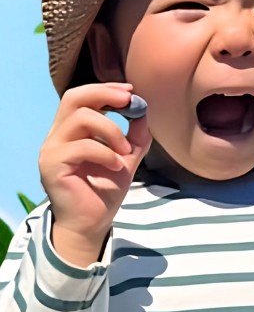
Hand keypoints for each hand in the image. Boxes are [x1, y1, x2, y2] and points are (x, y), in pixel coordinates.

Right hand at [38, 82, 151, 266]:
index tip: (131, 92)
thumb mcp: (126, 156)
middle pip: (73, 98)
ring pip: (81, 118)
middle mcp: (57, 136)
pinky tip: (117, 165)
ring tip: (125, 150)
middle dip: (105, 94)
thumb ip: (134, 134)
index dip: (105, 89)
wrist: (92, 222)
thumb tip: (143, 109)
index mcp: (71, 130)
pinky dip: (106, 153)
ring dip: (111, 130)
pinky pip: (82, 147)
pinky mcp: (51, 166)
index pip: (80, 96)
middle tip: (129, 102)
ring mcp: (51, 150)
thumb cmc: (105, 189)